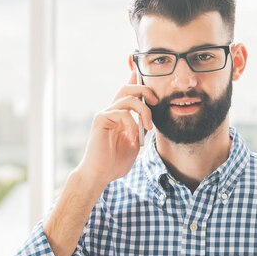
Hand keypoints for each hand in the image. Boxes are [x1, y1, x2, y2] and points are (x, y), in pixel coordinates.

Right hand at [75, 71, 158, 188]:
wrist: (100, 175)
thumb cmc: (116, 162)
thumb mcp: (135, 143)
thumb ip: (141, 129)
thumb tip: (150, 119)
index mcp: (120, 116)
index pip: (128, 93)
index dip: (137, 81)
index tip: (149, 80)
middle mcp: (111, 111)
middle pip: (127, 88)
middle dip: (145, 90)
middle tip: (155, 102)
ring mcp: (105, 114)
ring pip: (128, 98)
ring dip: (144, 111)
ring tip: (148, 127)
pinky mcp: (100, 120)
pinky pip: (122, 113)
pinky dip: (132, 124)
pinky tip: (133, 137)